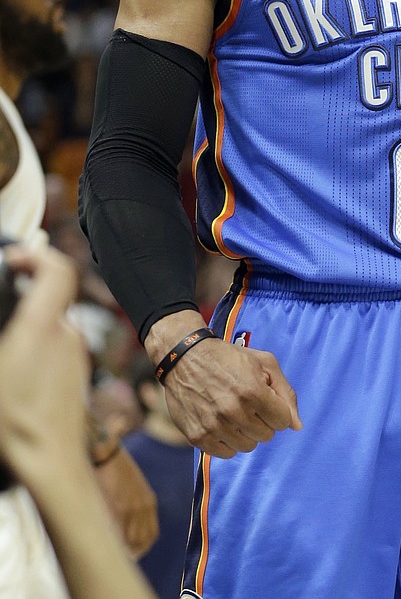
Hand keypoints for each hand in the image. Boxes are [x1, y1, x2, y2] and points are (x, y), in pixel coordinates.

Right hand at [0, 245, 87, 482]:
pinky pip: (56, 345)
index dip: (36, 255)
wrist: (52, 462)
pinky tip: (16, 367)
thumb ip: (6, 326)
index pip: (57, 269)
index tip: (13, 259)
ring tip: (5, 341)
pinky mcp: (76, 371)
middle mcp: (67, 333)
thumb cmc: (16, 422)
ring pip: (52, 322)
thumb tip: (10, 313)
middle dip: (24, 292)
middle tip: (2, 296)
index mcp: (44, 326)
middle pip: (52, 294)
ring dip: (30, 322)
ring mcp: (76, 352)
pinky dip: (37, 344)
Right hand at [94, 446, 158, 558]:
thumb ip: (135, 505)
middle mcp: (144, 507)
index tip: (133, 553)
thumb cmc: (116, 468)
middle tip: (120, 556)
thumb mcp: (133, 487)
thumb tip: (127, 524)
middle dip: (132, 551)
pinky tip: (106, 542)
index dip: (142, 547)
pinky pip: (119, 533)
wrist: (107, 452)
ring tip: (112, 552)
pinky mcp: (119, 508)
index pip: (151, 534)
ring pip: (131, 541)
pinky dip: (114, 542)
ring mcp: (132, 509)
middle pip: (142, 541)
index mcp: (148, 501)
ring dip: (123, 549)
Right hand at [146, 316, 301, 456]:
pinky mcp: (197, 436)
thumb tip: (297, 426)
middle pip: (266, 436)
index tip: (266, 399)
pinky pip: (226, 453)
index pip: (283, 421)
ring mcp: (214, 426)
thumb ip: (285, 393)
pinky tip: (222, 423)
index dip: (277, 410)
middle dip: (263, 420)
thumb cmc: (229, 358)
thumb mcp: (264, 362)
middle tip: (249, 404)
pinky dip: (228, 441)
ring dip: (246, 432)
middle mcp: (234, 411)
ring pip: (247, 446)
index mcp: (253, 392)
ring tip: (235, 412)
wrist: (185, 358)